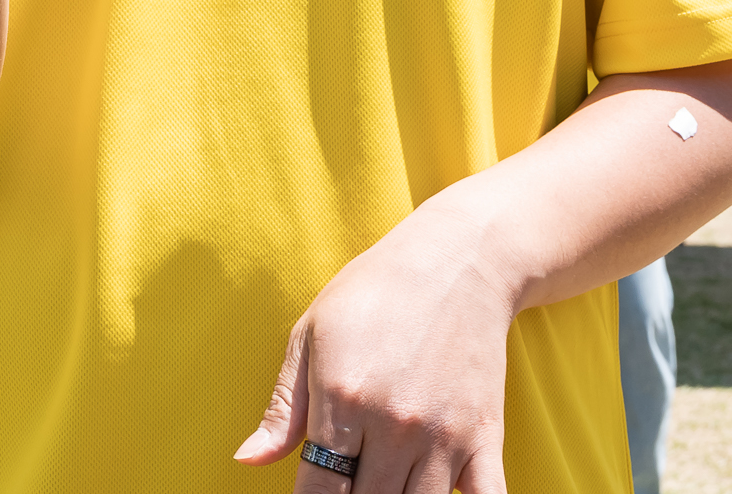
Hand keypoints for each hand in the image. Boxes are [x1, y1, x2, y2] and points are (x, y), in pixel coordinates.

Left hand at [234, 207, 514, 492]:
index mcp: (342, 399)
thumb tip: (247, 461)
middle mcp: (393, 425)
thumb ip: (284, 408)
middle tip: (348, 485)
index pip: (319, 491)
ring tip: (381, 486)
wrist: (456, 262)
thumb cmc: (373, 293)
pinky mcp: (484, 437)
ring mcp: (443, 436)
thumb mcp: (311, 335)